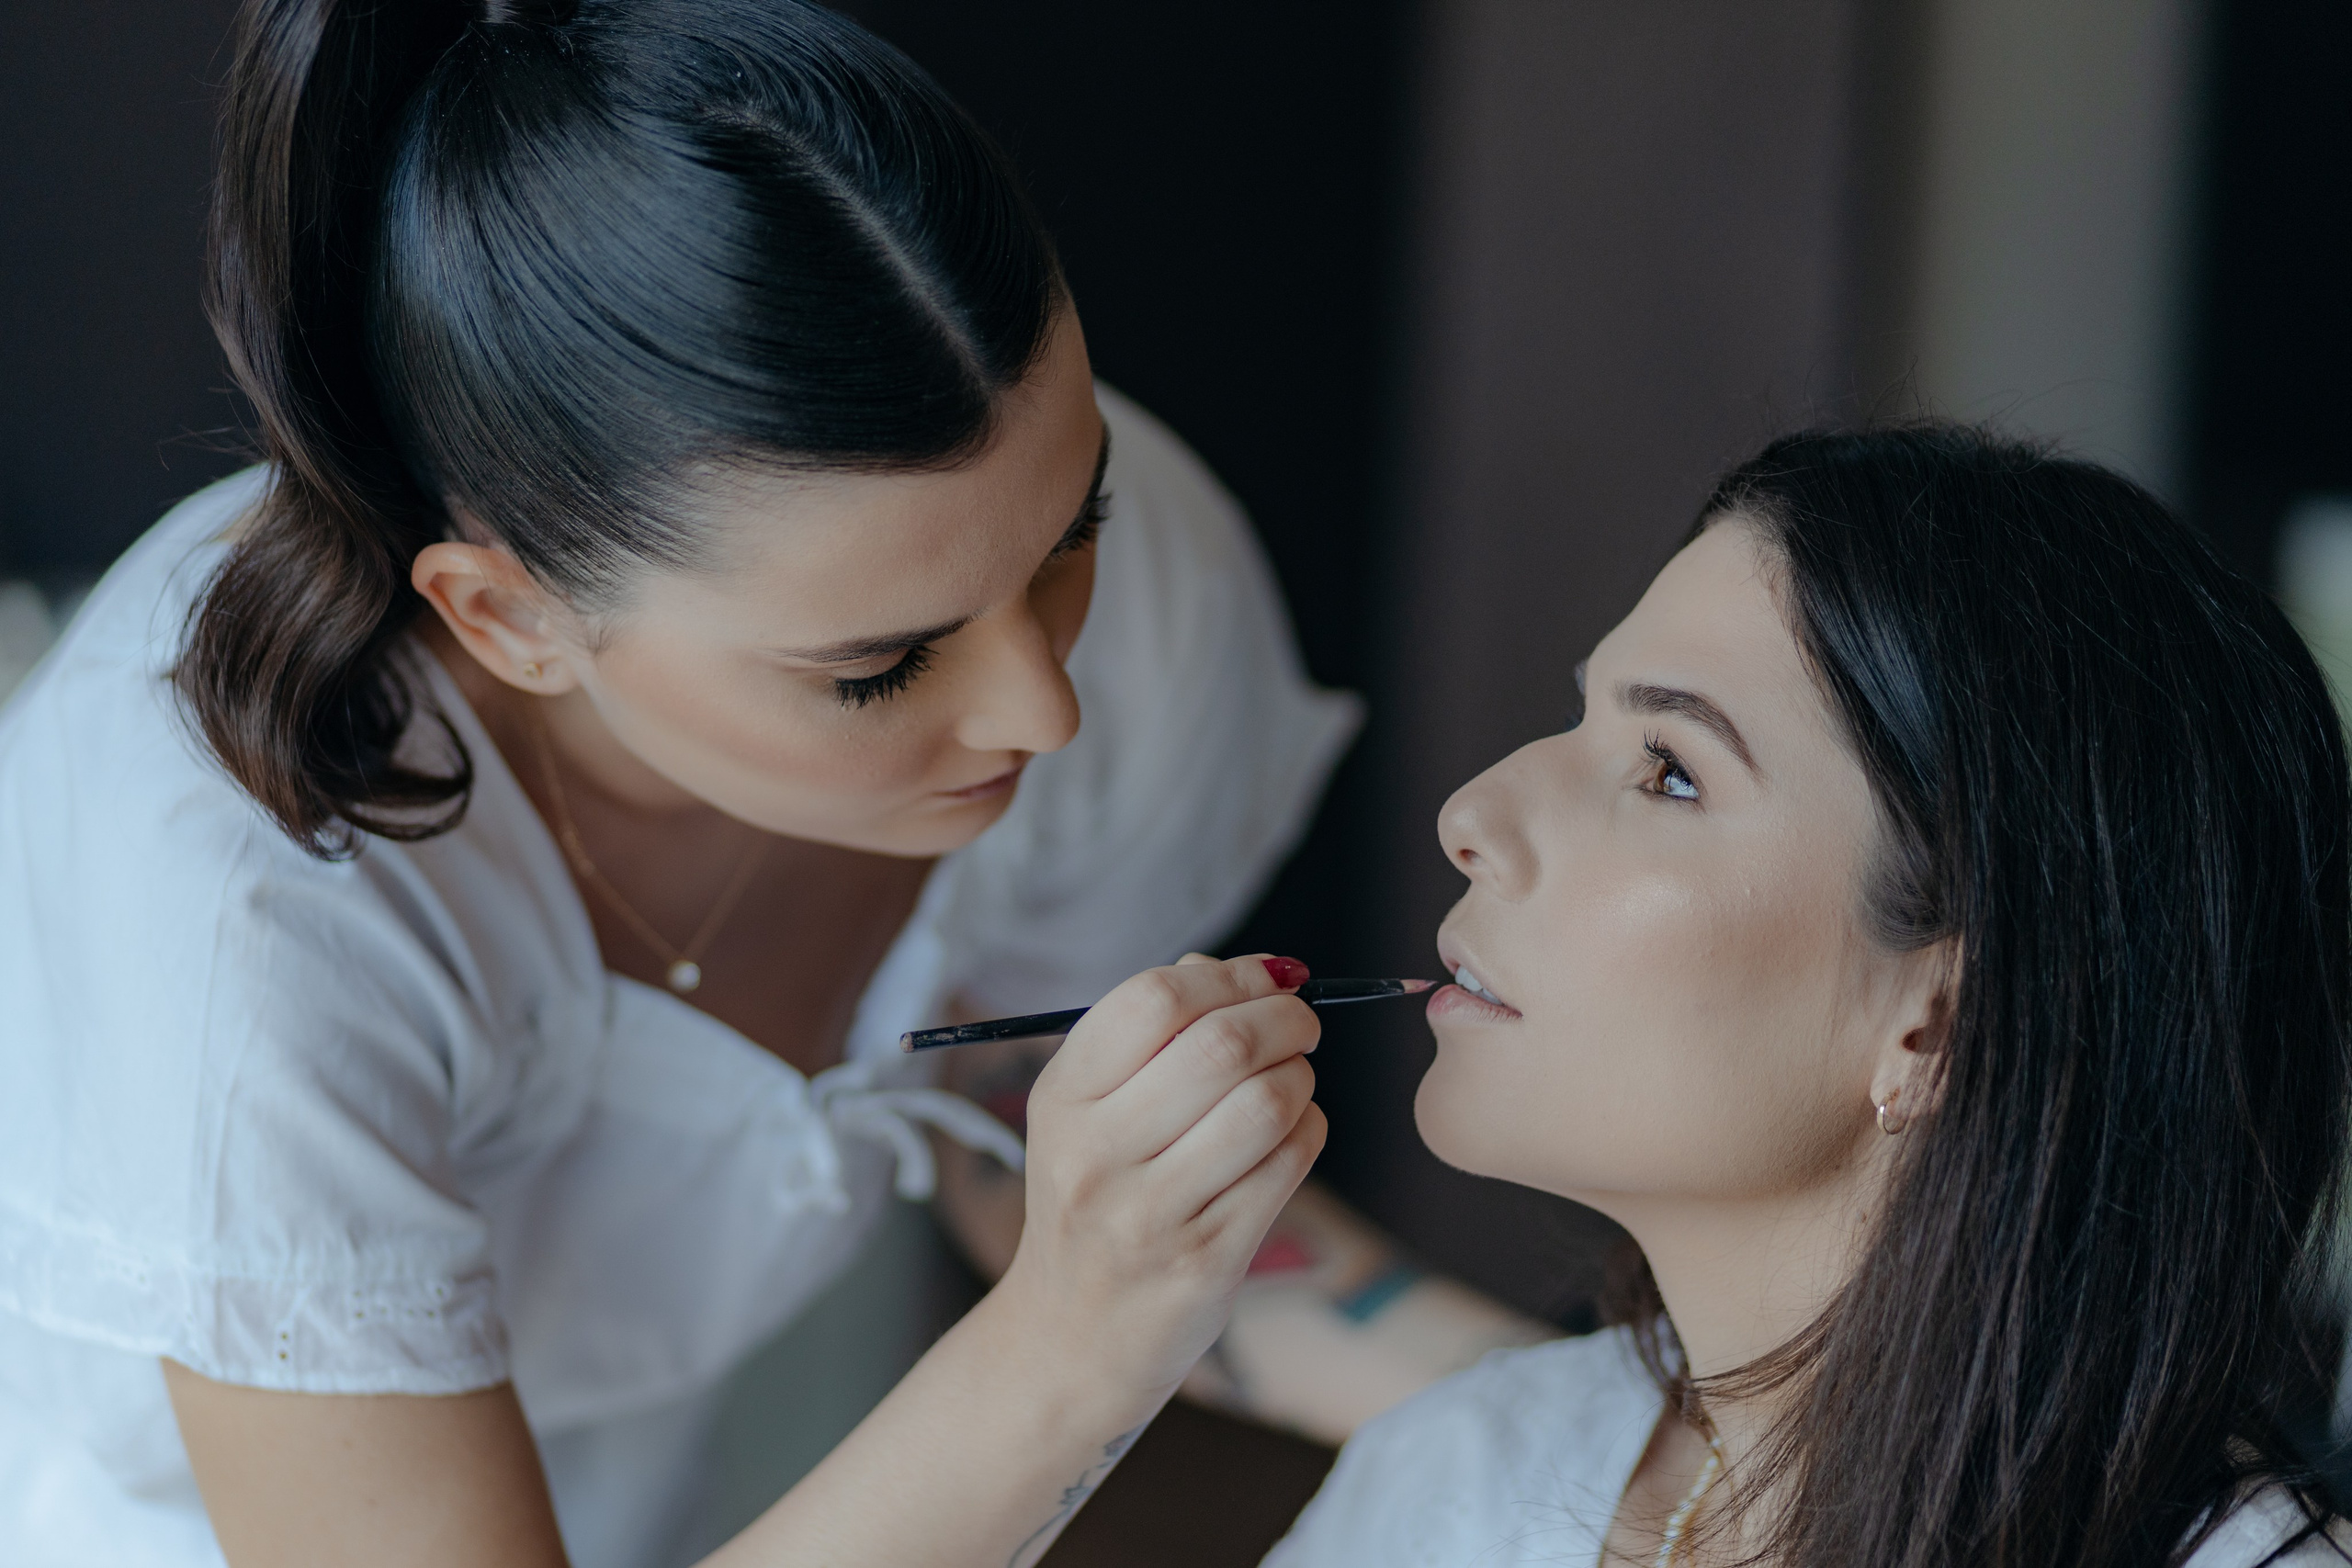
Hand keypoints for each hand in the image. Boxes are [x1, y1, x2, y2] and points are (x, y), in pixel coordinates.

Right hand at [993, 953, 1326, 1397]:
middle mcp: (1096, 1155)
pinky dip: (1308, 1131)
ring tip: (1292, 1082)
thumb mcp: (1085, 1113)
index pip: (1152, 999)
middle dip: (1285, 1019)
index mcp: (1062, 1099)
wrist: (1072, 1337)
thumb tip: (1229, 969)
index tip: (1267, 977)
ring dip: (1300, 1078)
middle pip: (1221, 1046)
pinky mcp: (1206, 1261)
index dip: (1229, 974)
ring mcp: (1150, 1215)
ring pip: (1266, 1104)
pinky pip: (1287, 1166)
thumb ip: (1147, 1034)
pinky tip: (1291, 1134)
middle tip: (1301, 1023)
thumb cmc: (1095, 1199)